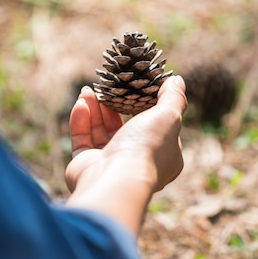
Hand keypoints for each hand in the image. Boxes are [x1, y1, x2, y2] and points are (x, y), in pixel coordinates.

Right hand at [65, 75, 186, 234]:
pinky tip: (81, 102)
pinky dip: (81, 121)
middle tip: (107, 88)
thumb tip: (176, 80)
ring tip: (88, 90)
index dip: (147, 108)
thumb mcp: (168, 117)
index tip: (138, 90)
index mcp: (164, 157)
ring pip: (101, 132)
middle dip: (114, 106)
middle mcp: (138, 163)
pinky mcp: (87, 165)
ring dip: (95, 109)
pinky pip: (83, 140)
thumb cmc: (147, 148)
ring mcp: (111, 165)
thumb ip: (173, 98)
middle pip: (124, 128)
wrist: (116, 178)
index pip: (156, 129)